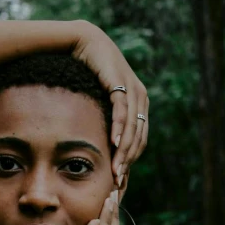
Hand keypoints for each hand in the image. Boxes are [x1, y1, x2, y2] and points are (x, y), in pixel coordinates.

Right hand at [71, 21, 148, 186]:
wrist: (83, 43)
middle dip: (128, 161)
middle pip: (139, 138)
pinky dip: (119, 127)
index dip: (130, 161)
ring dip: (124, 150)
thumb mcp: (99, 101)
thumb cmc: (87, 73)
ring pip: (132, 127)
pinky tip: (114, 142)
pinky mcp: (120, 83)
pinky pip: (122, 110)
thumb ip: (105, 119)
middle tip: (118, 181)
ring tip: (116, 169)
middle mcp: (140, 98)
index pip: (139, 140)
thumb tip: (100, 144)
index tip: (120, 179)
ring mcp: (133, 90)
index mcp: (139, 105)